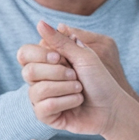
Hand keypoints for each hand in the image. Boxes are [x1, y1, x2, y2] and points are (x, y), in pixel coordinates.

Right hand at [18, 25, 138, 115]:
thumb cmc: (101, 80)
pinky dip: (66, 103)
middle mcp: (41, 79)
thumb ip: (60, 41)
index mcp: (47, 62)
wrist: (113, 106)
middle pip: (29, 72)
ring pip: (36, 91)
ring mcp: (42, 98)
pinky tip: (77, 103)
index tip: (62, 58)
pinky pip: (42, 109)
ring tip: (80, 91)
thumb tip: (40, 23)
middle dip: (58, 73)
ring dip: (65, 89)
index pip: (25, 53)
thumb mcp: (83, 56)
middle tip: (77, 77)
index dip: (41, 55)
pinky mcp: (46, 116)